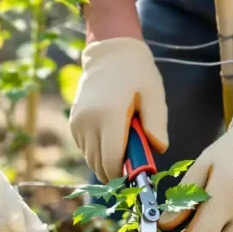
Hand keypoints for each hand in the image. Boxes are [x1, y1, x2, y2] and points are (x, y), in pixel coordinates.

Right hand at [68, 37, 168, 182]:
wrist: (110, 53)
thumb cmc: (137, 74)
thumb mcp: (154, 95)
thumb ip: (156, 123)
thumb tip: (159, 149)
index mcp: (109, 116)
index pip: (111, 161)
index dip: (123, 176)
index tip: (136, 178)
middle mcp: (88, 122)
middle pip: (99, 165)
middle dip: (115, 173)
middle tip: (133, 166)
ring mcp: (78, 123)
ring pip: (91, 159)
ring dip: (106, 162)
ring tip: (124, 148)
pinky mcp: (73, 122)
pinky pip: (85, 149)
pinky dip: (97, 151)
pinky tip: (111, 138)